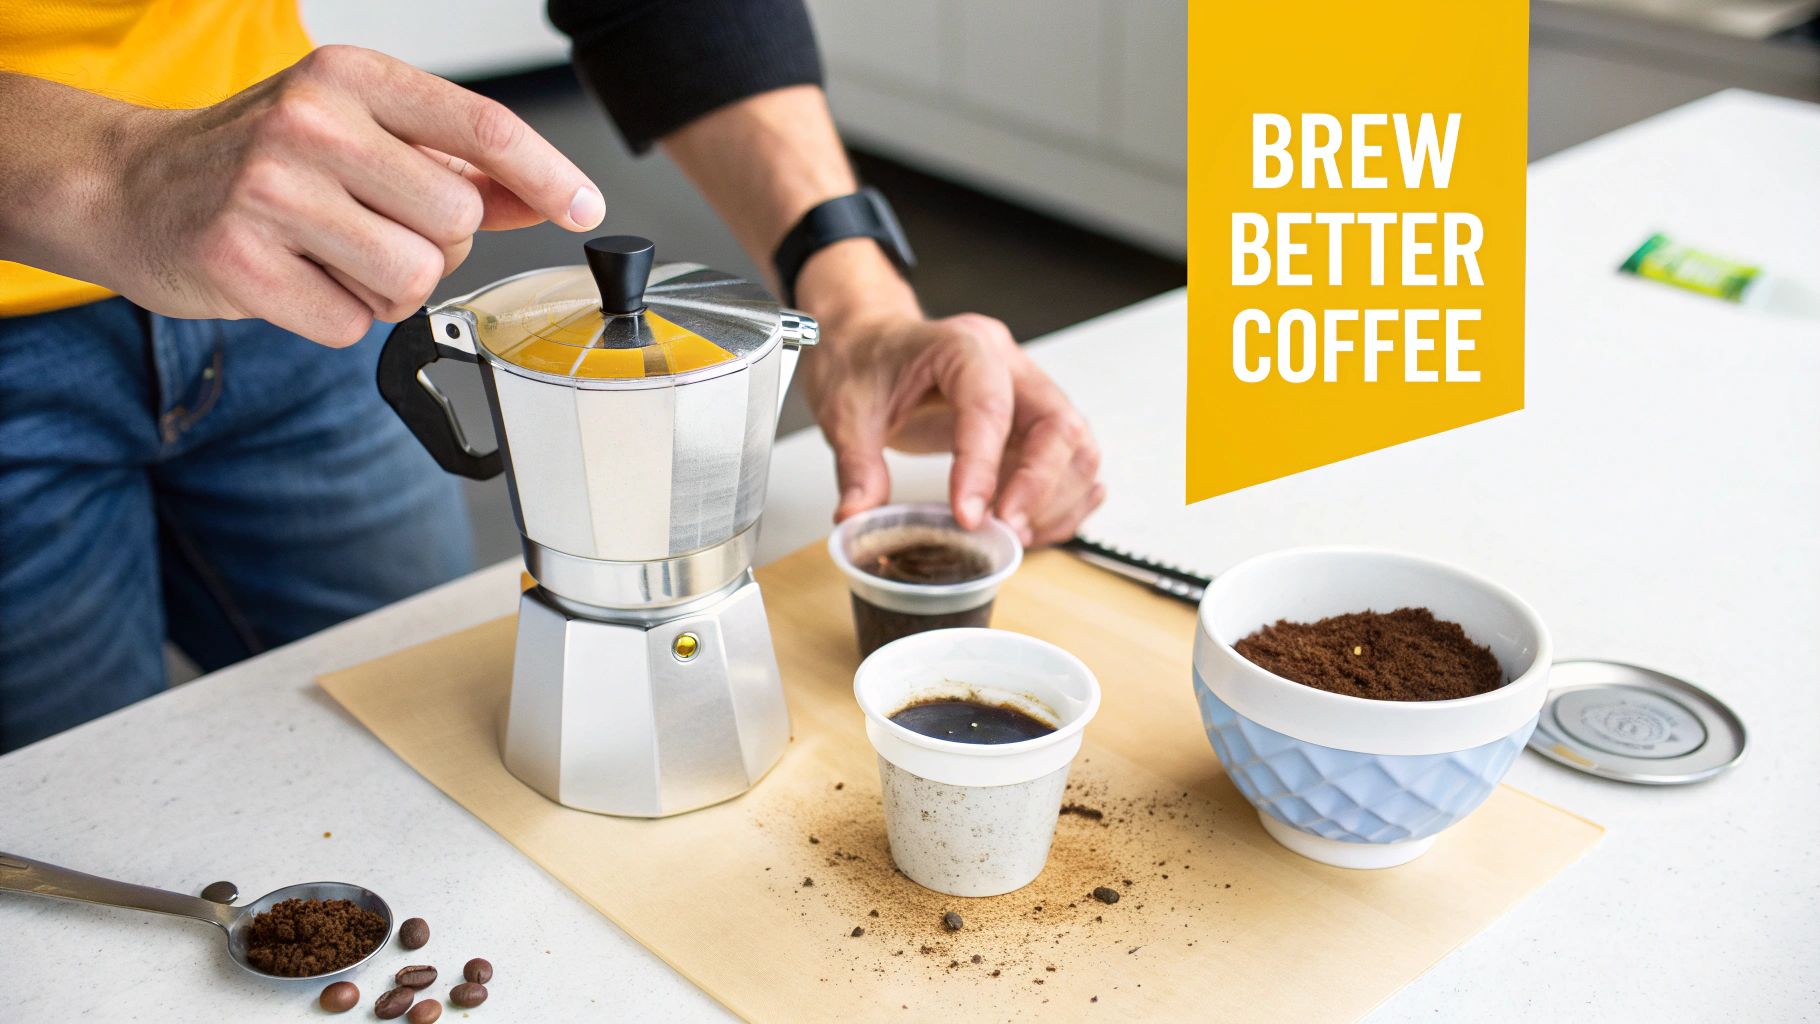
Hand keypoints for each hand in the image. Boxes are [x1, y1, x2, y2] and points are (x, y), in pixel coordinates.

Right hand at [90, 46, 604, 345]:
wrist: (128, 187)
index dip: (549, 174)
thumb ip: (459, 167)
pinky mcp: (239, 261)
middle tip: (375, 230)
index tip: (586, 208)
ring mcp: (270, 191)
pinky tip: (297, 282)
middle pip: (455, 221)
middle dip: (436, 245)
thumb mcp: (360, 135)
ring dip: (389, 289)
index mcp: (350, 77)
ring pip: (413, 278)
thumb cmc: (261, 162)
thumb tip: (549, 197)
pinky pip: (353, 324)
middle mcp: (311, 123)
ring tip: (336, 259)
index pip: (482, 127)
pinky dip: (338, 318)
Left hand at [802, 306, 1104, 547]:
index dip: (984, 466)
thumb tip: (859, 516)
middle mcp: (1008, 364)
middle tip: (1005, 532)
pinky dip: (1062, 501)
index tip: (968, 516)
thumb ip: (857, 465)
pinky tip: (1033, 526)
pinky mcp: (1031, 423)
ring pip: (1076, 448)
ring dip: (1057, 501)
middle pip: (1058, 425)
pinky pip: (1070, 462)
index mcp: (963, 346)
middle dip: (1039, 488)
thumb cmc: (863, 360)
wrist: (868, 342)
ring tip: (1016, 537)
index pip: (991, 406)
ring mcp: (1027, 392)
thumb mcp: (844, 411)